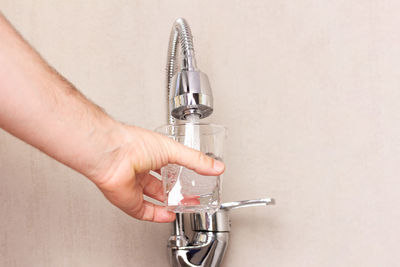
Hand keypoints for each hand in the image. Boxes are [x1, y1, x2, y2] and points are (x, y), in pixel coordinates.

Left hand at [91, 125, 224, 222]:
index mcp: (150, 153)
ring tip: (181, 207)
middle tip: (189, 197)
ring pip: (152, 198)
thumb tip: (216, 166)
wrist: (113, 155)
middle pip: (160, 184)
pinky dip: (157, 215)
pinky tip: (168, 215)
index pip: (167, 165)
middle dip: (175, 191)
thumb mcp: (174, 150)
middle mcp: (140, 168)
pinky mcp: (129, 200)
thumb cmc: (133, 144)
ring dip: (167, 204)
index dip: (180, 173)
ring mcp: (134, 185)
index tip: (193, 178)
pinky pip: (144, 211)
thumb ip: (196, 161)